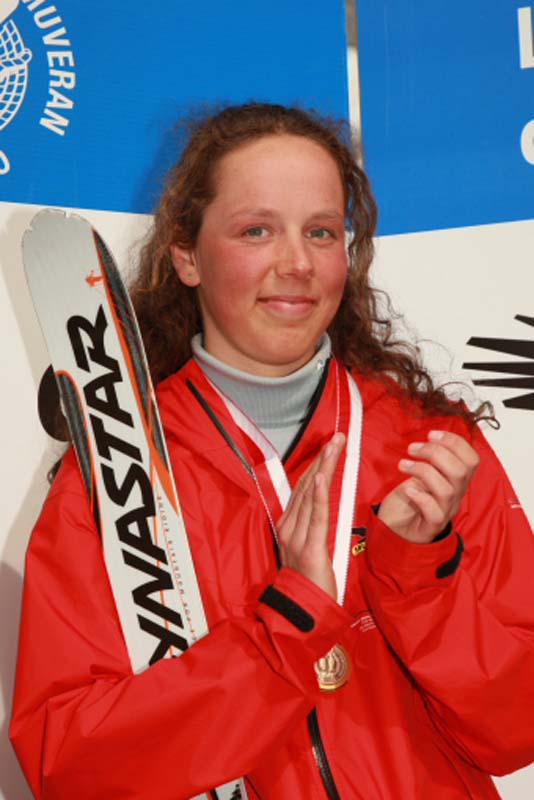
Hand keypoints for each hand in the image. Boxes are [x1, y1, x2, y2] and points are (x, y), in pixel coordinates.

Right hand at [277, 433, 345, 599]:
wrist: (304, 613)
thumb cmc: (311, 583)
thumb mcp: (312, 548)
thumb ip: (316, 525)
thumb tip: (326, 504)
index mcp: (289, 526)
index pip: (304, 488)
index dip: (318, 465)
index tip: (331, 446)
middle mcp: (289, 528)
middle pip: (307, 486)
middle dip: (323, 459)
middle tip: (337, 437)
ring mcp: (296, 537)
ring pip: (312, 494)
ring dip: (324, 467)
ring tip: (335, 446)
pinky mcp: (310, 549)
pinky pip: (316, 517)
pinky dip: (319, 495)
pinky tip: (323, 477)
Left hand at [378, 430, 479, 543]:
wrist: (396, 529)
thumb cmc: (409, 500)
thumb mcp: (422, 474)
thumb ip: (430, 460)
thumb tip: (430, 438)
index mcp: (456, 480)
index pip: (471, 460)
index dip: (455, 442)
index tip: (432, 435)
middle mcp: (455, 496)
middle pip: (460, 472)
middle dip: (435, 452)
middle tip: (412, 449)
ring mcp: (445, 511)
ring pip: (447, 490)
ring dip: (422, 471)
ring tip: (403, 465)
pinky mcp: (431, 526)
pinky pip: (435, 512)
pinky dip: (421, 497)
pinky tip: (408, 490)